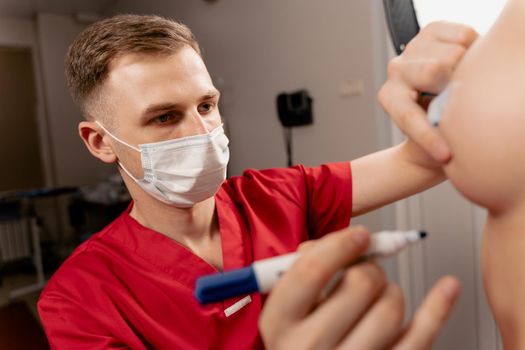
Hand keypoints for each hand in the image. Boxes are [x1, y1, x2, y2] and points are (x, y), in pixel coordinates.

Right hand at [259, 226, 460, 348]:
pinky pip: (420, 336)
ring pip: (391, 306)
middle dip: (370, 267)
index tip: (360, 235)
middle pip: (359, 283)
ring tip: (378, 298)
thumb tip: (346, 242)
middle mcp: (310, 346)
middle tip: (367, 271)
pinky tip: (448, 287)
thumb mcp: (283, 312)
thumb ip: (302, 275)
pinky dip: (438, 307)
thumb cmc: (298, 345)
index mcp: (279, 324)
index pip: (312, 270)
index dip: (341, 244)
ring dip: (392, 290)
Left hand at [378, 21, 477, 163]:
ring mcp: (413, 48)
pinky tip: (466, 64)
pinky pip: (464, 35)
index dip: (428, 137)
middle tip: (462, 97)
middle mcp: (396, 71)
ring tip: (462, 82)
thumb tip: (450, 118)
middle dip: (454, 85)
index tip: (444, 155)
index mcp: (390, 98)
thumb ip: (439, 133)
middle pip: (434, 70)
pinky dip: (473, 49)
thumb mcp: (435, 140)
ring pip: (454, 52)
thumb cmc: (436, 126)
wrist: (439, 102)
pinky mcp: (433, 31)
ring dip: (466, 68)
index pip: (409, 116)